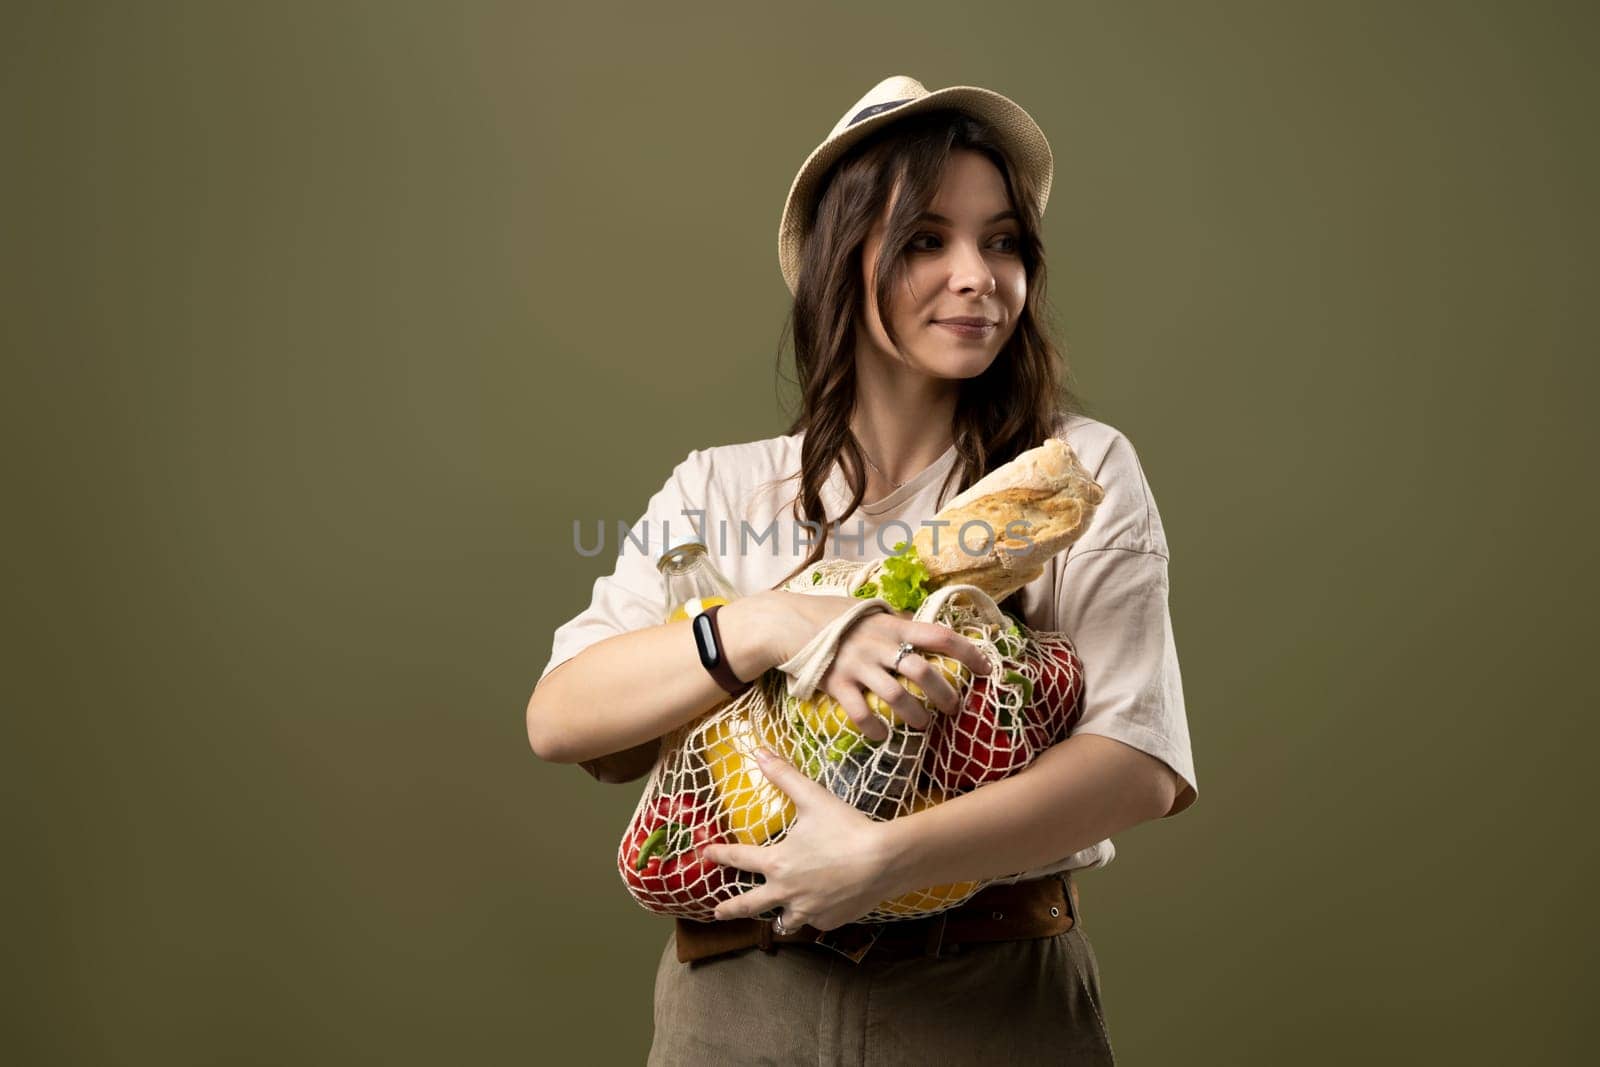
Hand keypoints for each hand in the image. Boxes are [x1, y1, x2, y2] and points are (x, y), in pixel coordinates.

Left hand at [700, 746, 893, 930]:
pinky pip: (814, 922)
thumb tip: (759, 751)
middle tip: (717, 913)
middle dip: (731, 909)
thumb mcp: (813, 798)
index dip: (721, 854)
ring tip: (776, 919)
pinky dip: (813, 916)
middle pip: (750, 905)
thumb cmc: (846, 828)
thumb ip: (784, 775)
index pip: (739, 858)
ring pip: (784, 921)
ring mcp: (808, 910)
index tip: (706, 854)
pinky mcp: (829, 921)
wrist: (884, 861)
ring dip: (777, 918)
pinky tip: (818, 910)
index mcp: (776, 862)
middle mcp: (786, 892)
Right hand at [754, 589, 993, 742]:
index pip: (940, 635)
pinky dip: (875, 729)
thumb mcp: (871, 612)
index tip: (987, 669)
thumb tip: (925, 626)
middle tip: (954, 708)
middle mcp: (878, 645)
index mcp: (892, 625)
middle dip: (944, 693)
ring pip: (896, 696)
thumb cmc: (834, 617)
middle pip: (922, 671)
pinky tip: (883, 736)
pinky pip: (861, 713)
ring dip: (916, 715)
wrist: (789, 623)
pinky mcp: (836, 684)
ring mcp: (857, 665)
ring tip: (923, 725)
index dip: (968, 652)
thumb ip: (898, 621)